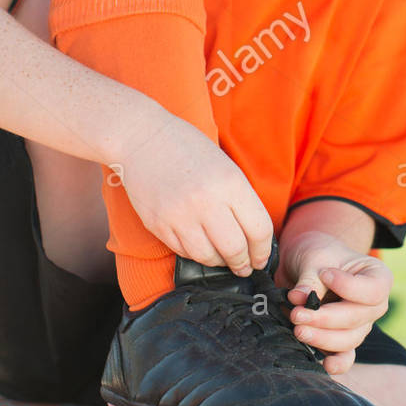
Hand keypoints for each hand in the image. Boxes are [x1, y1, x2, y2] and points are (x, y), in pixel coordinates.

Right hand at [110, 104, 272, 275]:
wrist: (142, 138)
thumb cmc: (189, 149)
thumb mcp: (226, 167)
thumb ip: (240, 199)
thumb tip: (254, 235)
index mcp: (230, 184)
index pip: (258, 229)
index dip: (263, 251)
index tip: (261, 258)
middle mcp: (206, 202)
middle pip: (235, 249)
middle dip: (243, 263)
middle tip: (245, 267)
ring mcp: (180, 215)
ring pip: (208, 257)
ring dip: (219, 263)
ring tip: (223, 259)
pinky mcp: (158, 224)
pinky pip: (183, 251)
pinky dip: (196, 254)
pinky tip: (201, 247)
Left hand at [279, 231, 392, 373]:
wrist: (310, 264)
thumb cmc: (320, 255)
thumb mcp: (316, 257)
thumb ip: (310, 278)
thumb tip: (299, 298)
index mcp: (378, 278)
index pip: (373, 290)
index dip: (349, 287)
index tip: (325, 274)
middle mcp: (374, 306)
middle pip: (357, 318)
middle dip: (325, 319)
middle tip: (297, 313)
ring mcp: (360, 326)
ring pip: (348, 339)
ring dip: (322, 338)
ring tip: (297, 329)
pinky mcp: (343, 341)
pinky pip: (344, 357)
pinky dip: (336, 363)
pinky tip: (324, 365)